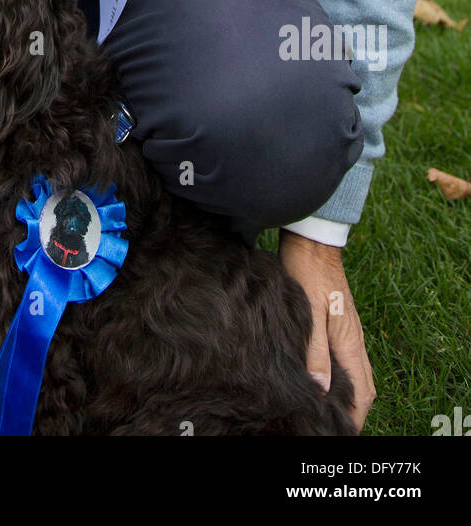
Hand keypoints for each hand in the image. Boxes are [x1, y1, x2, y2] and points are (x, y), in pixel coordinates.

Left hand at [278, 229, 375, 430]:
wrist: (313, 241)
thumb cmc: (307, 273)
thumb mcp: (309, 313)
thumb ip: (315, 351)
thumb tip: (321, 386)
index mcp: (350, 342)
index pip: (362, 392)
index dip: (355, 416)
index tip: (341, 430)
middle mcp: (354, 340)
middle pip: (364, 386)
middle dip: (353, 409)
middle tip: (334, 424)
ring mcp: (349, 331)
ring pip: (357, 372)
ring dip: (349, 393)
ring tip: (329, 408)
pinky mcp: (340, 323)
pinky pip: (348, 358)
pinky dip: (343, 375)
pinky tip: (325, 377)